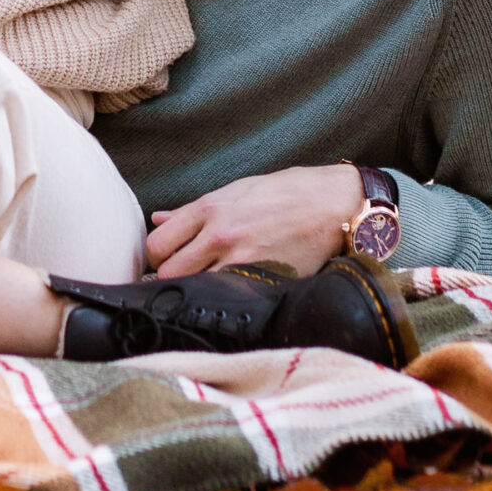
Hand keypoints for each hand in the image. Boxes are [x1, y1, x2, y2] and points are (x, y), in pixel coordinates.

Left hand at [146, 164, 365, 278]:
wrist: (335, 205)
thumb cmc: (288, 192)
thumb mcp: (238, 189)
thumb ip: (195, 209)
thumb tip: (159, 218)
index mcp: (210, 207)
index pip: (157, 243)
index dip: (156, 257)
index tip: (166, 261)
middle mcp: (219, 233)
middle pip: (167, 272)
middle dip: (168, 279)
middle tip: (182, 280)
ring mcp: (240, 259)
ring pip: (192, 290)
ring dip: (193, 293)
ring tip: (203, 290)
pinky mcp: (262, 279)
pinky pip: (226, 298)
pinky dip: (221, 301)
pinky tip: (228, 296)